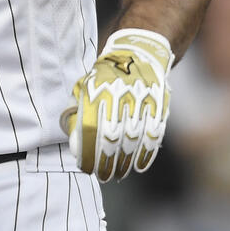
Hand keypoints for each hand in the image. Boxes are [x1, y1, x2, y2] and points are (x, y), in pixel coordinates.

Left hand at [62, 28, 172, 180]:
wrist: (140, 54)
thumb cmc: (106, 75)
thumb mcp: (86, 84)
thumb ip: (78, 108)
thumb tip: (70, 134)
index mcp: (98, 90)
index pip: (91, 128)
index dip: (87, 152)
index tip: (84, 167)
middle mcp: (120, 96)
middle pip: (112, 137)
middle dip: (106, 162)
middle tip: (101, 176)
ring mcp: (141, 101)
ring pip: (133, 140)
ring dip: (124, 162)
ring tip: (117, 175)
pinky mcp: (159, 106)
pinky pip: (153, 135)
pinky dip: (146, 153)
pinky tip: (138, 166)